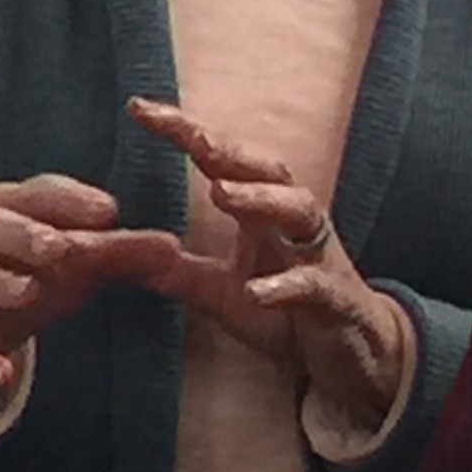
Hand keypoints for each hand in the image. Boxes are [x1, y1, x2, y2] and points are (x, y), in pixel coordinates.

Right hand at [0, 174, 184, 424]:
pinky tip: (1, 375)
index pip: (31, 194)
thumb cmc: (23, 278)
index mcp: (4, 212)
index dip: (67, 200)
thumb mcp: (72, 267)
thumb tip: (173, 247)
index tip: (110, 211)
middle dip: (23, 232)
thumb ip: (118, 254)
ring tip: (28, 292)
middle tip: (60, 246)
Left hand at [125, 97, 414, 436]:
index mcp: (264, 218)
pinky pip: (317, 289)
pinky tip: (256, 291)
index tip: (141, 108)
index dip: (187, 134)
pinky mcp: (340, 305)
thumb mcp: (222, 294)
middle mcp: (296, 228)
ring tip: (221, 193)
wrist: (353, 363)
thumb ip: (176, 271)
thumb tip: (118, 253)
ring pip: (303, 213)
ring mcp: (321, 262)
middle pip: (270, 172)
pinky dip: (289, 286)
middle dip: (231, 150)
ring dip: (263, 200)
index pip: (225, 164)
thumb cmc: (288, 317)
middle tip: (192, 136)